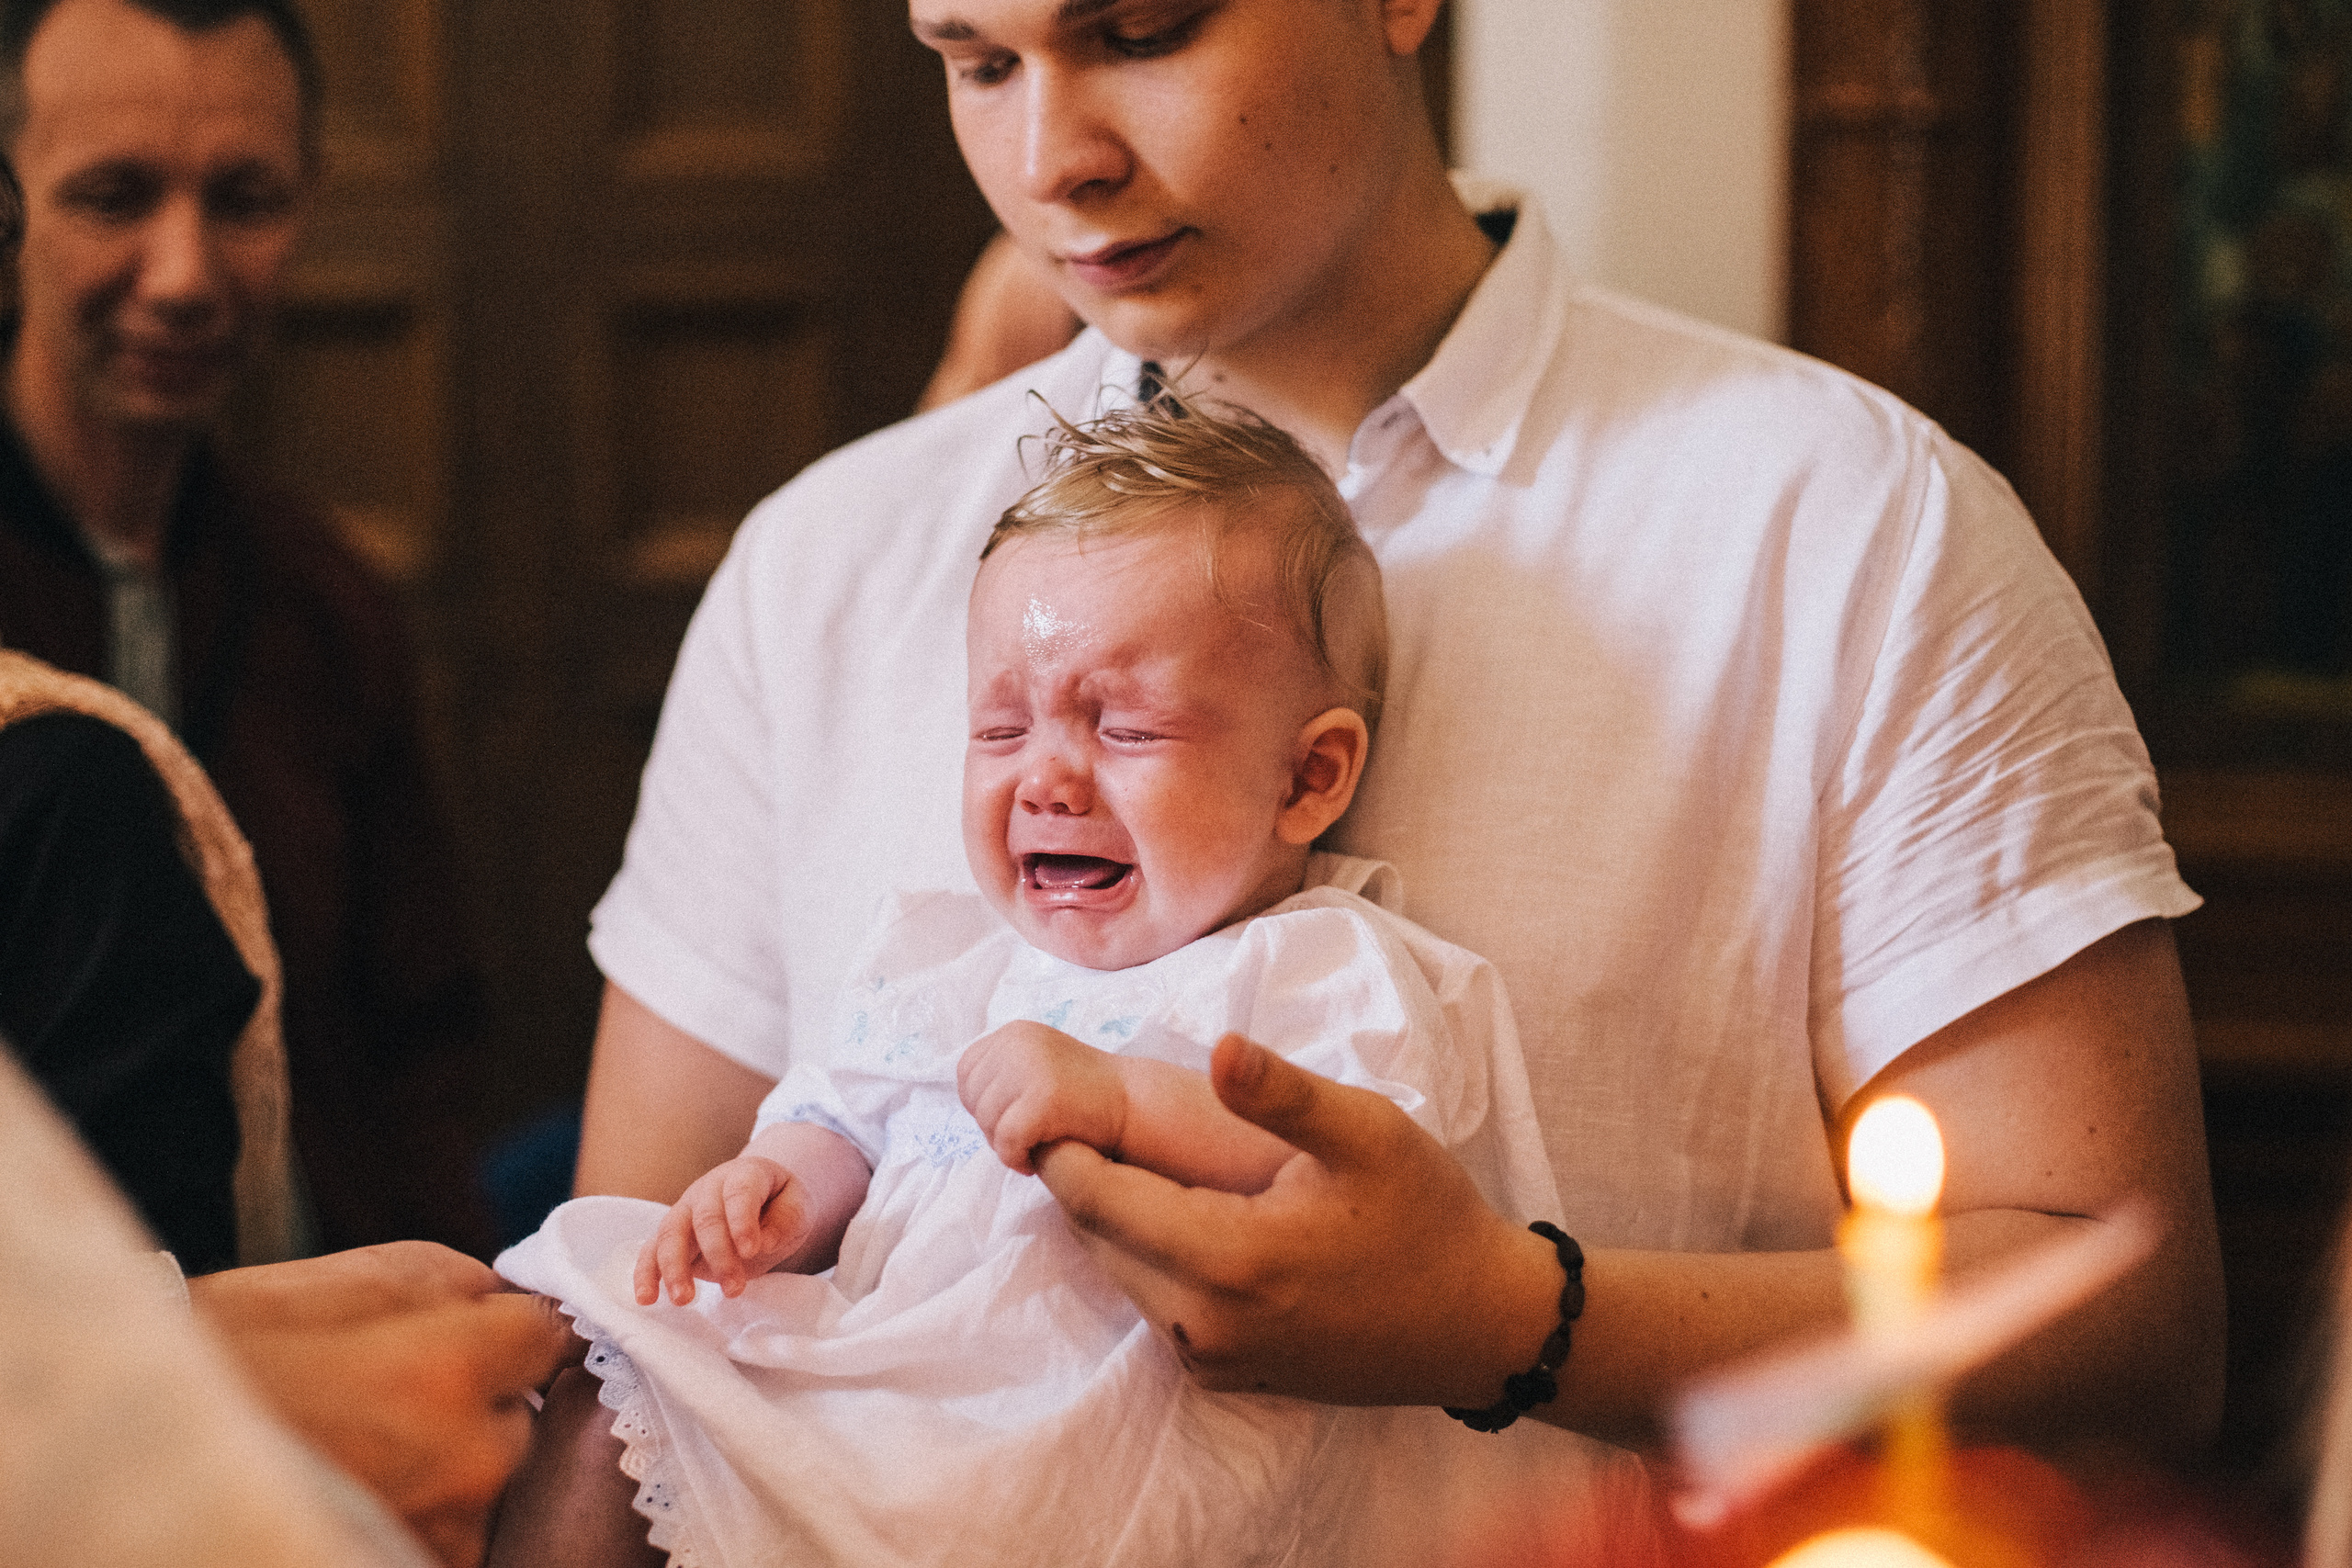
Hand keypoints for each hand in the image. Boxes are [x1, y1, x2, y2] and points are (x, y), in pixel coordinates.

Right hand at [191, 1243, 582, 1567]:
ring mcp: (442, 1529)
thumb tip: (511, 1298)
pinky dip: (425, 1515)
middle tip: (398, 1397)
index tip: (493, 1330)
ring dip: (453, 1467)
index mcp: (449, 1370)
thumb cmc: (228, 1349)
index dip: (517, 1329)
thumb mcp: (345, 1279)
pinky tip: (365, 1488)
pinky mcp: (408, 1567)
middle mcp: (464, 1459)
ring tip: (368, 1449)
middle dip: (479, 1403)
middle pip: (520, 1418)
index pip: (549, 1338)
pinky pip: (455, 1538)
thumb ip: (454, 1284)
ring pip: (489, 1485)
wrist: (134, 1447)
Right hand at [633, 1154, 811, 1302]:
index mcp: (743, 1174)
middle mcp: (709, 1188)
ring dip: (675, 1268)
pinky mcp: (671, 1235)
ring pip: (670, 1233)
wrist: (762, 1201)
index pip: (739, 1192)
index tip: (752, 1251)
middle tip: (735, 1289)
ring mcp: (685, 1210)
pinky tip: (646, 1298)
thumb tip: (761, 1243)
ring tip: (684, 1300)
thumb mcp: (798, 1206)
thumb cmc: (780, 1204)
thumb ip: (785, 1221)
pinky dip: (645, 1274)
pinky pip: (651, 1251)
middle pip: (705, 1218)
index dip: (742, 1221)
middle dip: (719, 1255)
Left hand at [958, 1018, 1128, 1174]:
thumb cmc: (1083, 1097)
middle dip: (991, 1126)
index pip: (967, 1071)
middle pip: (972, 1097)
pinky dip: (1015, 1159)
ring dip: (1004, 1146)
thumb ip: (1004, 1073)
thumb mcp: (1037, 1067)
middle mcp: (1019, 1041)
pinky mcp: (1044, 1097)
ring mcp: (1031, 1066)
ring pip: (986, 1121)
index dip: (981, 1103)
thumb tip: (967, 1101)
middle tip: (1024, 1140)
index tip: (1010, 1119)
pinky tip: (1033, 1163)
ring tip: (1031, 1149)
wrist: (1133, 1104)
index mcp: (1014, 1032)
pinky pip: (1006, 1141)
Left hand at [1034, 1034, 1558, 1407]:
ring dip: (1115, 1219)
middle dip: (1083, 1179)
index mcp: (1226, 1260)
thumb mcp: (1367, 1134)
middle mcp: (1203, 1325)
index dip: (1062, 1149)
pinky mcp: (1230, 1378)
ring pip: (1123, 1276)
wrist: (1483, 1325)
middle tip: (1080, 1116)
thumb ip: (1282, 1094)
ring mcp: (1214, 1361)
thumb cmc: (1428, 1218)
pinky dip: (1150, 1258)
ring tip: (1128, 1154)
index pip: (1096, 1200)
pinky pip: (1159, 1309)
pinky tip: (1181, 1212)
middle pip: (1098, 1239)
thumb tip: (1217, 1047)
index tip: (1047, 1103)